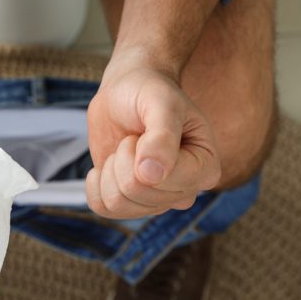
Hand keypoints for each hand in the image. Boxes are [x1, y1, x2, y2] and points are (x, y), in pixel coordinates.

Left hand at [86, 64, 220, 218]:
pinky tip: (106, 165)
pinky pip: (103, 208)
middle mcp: (184, 191)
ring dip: (109, 170)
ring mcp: (157, 200)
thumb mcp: (161, 103)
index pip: (164, 182)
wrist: (127, 91)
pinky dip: (95, 184)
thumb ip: (162, 136)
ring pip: (117, 204)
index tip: (148, 129)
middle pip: (137, 193)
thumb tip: (152, 175)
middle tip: (134, 137)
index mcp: (205, 168)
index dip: (142, 152)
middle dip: (123, 158)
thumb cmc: (151, 92)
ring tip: (123, 149)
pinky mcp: (131, 202)